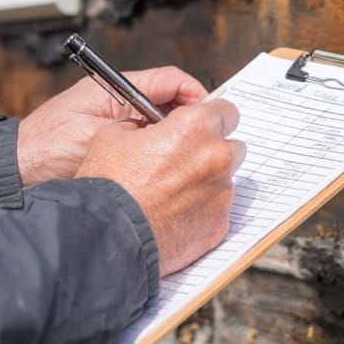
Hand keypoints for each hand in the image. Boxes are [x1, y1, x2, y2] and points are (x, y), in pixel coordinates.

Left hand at [16, 66, 208, 185]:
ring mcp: (119, 129)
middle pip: (171, 105)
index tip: (211, 114)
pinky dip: (161, 161)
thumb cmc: (46, 149)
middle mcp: (121, 105)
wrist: (13, 175)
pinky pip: (148, 152)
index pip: (170, 80)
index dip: (196, 94)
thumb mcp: (95, 133)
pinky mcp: (115, 153)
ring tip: (191, 161)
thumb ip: (136, 127)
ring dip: (177, 143)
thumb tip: (175, 128)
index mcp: (117, 90)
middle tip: (209, 141)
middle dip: (192, 121)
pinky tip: (168, 177)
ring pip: (162, 131)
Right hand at [77, 100, 244, 274]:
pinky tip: (175, 214)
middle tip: (186, 160)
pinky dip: (203, 210)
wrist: (110, 233)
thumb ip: (144, 125)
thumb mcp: (114, 134)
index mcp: (194, 128)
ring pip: (225, 180)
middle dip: (213, 151)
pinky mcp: (219, 225)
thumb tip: (150, 129)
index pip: (226, 110)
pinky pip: (218, 210)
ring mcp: (221, 194)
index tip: (202, 126)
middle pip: (233, 146)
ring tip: (174, 193)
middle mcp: (216, 158)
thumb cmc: (110, 186)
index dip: (212, 118)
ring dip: (207, 181)